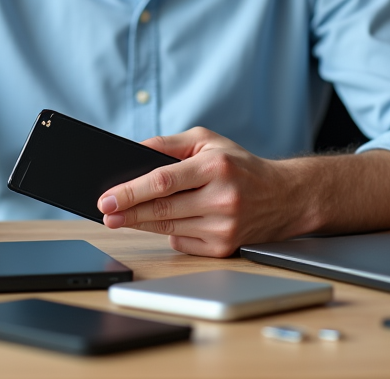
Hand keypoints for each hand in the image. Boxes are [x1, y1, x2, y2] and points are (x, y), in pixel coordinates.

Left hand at [97, 127, 311, 257]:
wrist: (284, 196)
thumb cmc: (240, 165)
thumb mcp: (208, 141)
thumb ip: (169, 143)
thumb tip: (132, 153)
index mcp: (216, 167)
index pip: (164, 181)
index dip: (131, 191)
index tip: (107, 197)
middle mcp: (222, 198)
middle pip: (162, 209)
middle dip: (128, 212)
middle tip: (105, 212)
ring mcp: (224, 227)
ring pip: (168, 228)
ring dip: (141, 223)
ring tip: (120, 218)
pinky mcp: (224, 248)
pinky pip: (182, 243)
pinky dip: (170, 232)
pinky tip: (167, 222)